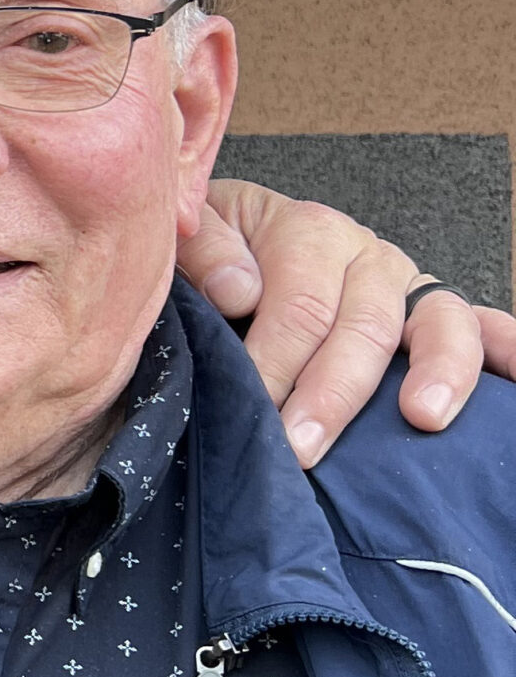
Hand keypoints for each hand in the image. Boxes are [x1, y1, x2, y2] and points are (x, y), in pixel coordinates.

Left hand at [178, 179, 513, 466]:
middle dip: (331, 393)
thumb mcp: (193, 232)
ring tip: (420, 418)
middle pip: (363, 325)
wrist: (233, 239)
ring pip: (437, 325)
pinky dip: (506, 348)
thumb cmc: (213, 249)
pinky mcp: (432, 313)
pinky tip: (515, 377)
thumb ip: (204, 251)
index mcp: (307, 230)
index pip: (299, 303)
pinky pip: (480, 327)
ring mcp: (406, 285)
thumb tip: (240, 292)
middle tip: (300, 447)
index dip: (275, 360)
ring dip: (434, 374)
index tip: (253, 409)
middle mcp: (366, 255)